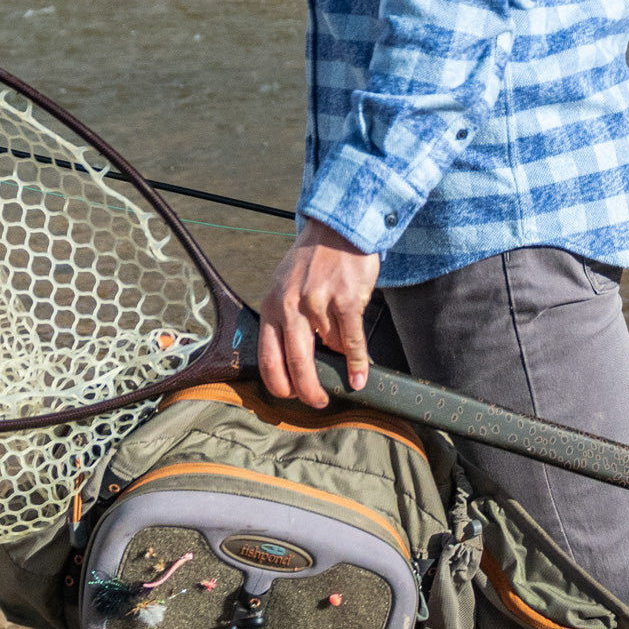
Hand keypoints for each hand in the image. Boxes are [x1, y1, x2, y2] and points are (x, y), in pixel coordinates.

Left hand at [258, 218, 379, 407]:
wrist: (338, 226)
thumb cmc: (313, 259)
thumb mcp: (287, 286)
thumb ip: (288, 320)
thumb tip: (300, 361)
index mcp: (272, 305)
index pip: (268, 357)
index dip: (279, 384)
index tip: (290, 397)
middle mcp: (291, 305)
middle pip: (295, 362)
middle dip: (307, 390)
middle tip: (317, 402)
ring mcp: (318, 302)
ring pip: (328, 349)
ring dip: (338, 362)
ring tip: (346, 370)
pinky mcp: (345, 299)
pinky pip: (351, 341)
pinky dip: (357, 363)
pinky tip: (360, 376)